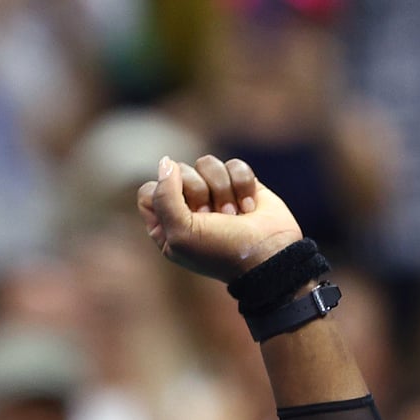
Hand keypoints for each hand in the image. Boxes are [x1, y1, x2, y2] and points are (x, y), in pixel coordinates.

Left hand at [137, 156, 302, 283]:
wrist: (270, 256)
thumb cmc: (222, 251)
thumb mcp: (180, 233)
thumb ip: (164, 196)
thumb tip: (166, 162)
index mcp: (166, 225)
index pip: (149, 191)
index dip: (166, 195)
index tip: (185, 214)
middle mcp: (187, 207)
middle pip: (179, 172)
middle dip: (200, 193)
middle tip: (213, 217)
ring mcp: (214, 193)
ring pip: (207, 163)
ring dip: (223, 190)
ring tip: (234, 215)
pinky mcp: (239, 184)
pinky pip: (233, 164)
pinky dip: (243, 185)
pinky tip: (250, 207)